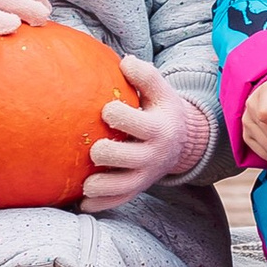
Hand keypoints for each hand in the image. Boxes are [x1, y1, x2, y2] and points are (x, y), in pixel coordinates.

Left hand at [81, 54, 212, 210]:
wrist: (183, 142)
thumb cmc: (161, 110)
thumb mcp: (161, 90)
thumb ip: (145, 75)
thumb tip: (125, 61)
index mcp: (159, 127)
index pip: (135, 123)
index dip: (116, 115)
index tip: (106, 109)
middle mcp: (154, 154)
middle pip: (126, 157)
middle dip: (106, 153)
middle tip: (94, 148)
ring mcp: (146, 175)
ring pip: (122, 187)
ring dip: (100, 187)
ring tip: (85, 183)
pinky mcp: (139, 188)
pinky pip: (120, 201)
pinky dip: (101, 204)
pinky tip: (82, 203)